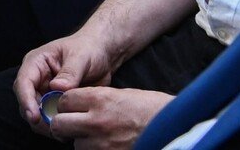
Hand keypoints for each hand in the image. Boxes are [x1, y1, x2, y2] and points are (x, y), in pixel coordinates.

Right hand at [14, 31, 117, 131]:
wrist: (102, 55)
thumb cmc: (89, 49)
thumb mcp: (80, 57)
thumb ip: (69, 72)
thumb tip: (56, 88)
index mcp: (36, 63)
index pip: (24, 82)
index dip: (26, 100)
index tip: (34, 116)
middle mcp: (37, 78)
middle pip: (26, 100)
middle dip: (36, 116)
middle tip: (54, 128)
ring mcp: (45, 91)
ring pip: (36, 111)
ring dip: (46, 123)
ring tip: (63, 131)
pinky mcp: (55, 102)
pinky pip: (50, 117)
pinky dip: (56, 125)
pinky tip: (69, 130)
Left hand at [47, 87, 171, 148]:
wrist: (179, 129)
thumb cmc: (155, 110)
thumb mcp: (123, 95)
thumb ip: (97, 99)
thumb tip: (77, 104)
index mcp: (99, 99)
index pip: (64, 100)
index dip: (66, 105)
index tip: (71, 108)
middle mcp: (97, 121)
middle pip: (60, 123)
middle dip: (63, 124)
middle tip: (71, 126)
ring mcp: (103, 143)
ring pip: (75, 144)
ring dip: (82, 141)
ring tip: (98, 138)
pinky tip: (107, 146)